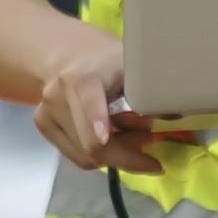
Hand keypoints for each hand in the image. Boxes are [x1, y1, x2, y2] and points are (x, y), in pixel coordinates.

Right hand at [23, 27, 158, 175]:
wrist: (63, 56)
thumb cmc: (105, 60)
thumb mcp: (131, 66)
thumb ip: (149, 90)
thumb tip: (174, 114)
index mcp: (84, 77)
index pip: (90, 102)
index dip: (97, 120)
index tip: (107, 137)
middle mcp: (59, 95)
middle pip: (90, 142)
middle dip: (126, 156)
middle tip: (151, 161)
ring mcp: (47, 112)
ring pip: (84, 154)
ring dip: (115, 158)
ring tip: (135, 143)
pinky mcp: (43, 124)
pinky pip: (75, 154)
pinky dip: (99, 156)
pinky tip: (113, 142)